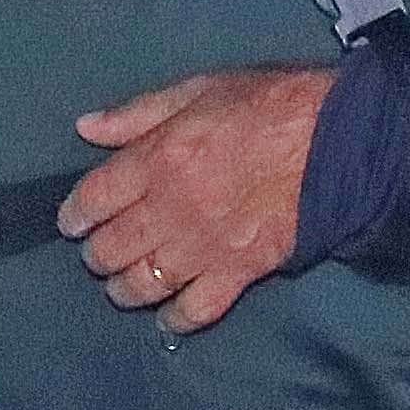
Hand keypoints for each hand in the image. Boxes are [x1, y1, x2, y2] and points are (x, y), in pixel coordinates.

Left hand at [64, 63, 333, 329]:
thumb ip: (137, 113)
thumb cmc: (267, 106)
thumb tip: (85, 128)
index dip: (73, 216)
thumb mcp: (198, 89)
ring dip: (125, 288)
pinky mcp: (238, 273)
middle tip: (100, 251)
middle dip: (97, 254)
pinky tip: (167, 316)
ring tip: (125, 284)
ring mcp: (202, 247)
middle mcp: (169, 210)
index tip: (72, 222)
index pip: (92, 200)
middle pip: (110, 249)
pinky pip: (194, 311)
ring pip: (142, 285)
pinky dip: (175, 319)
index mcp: (155, 160)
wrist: (337, 142)